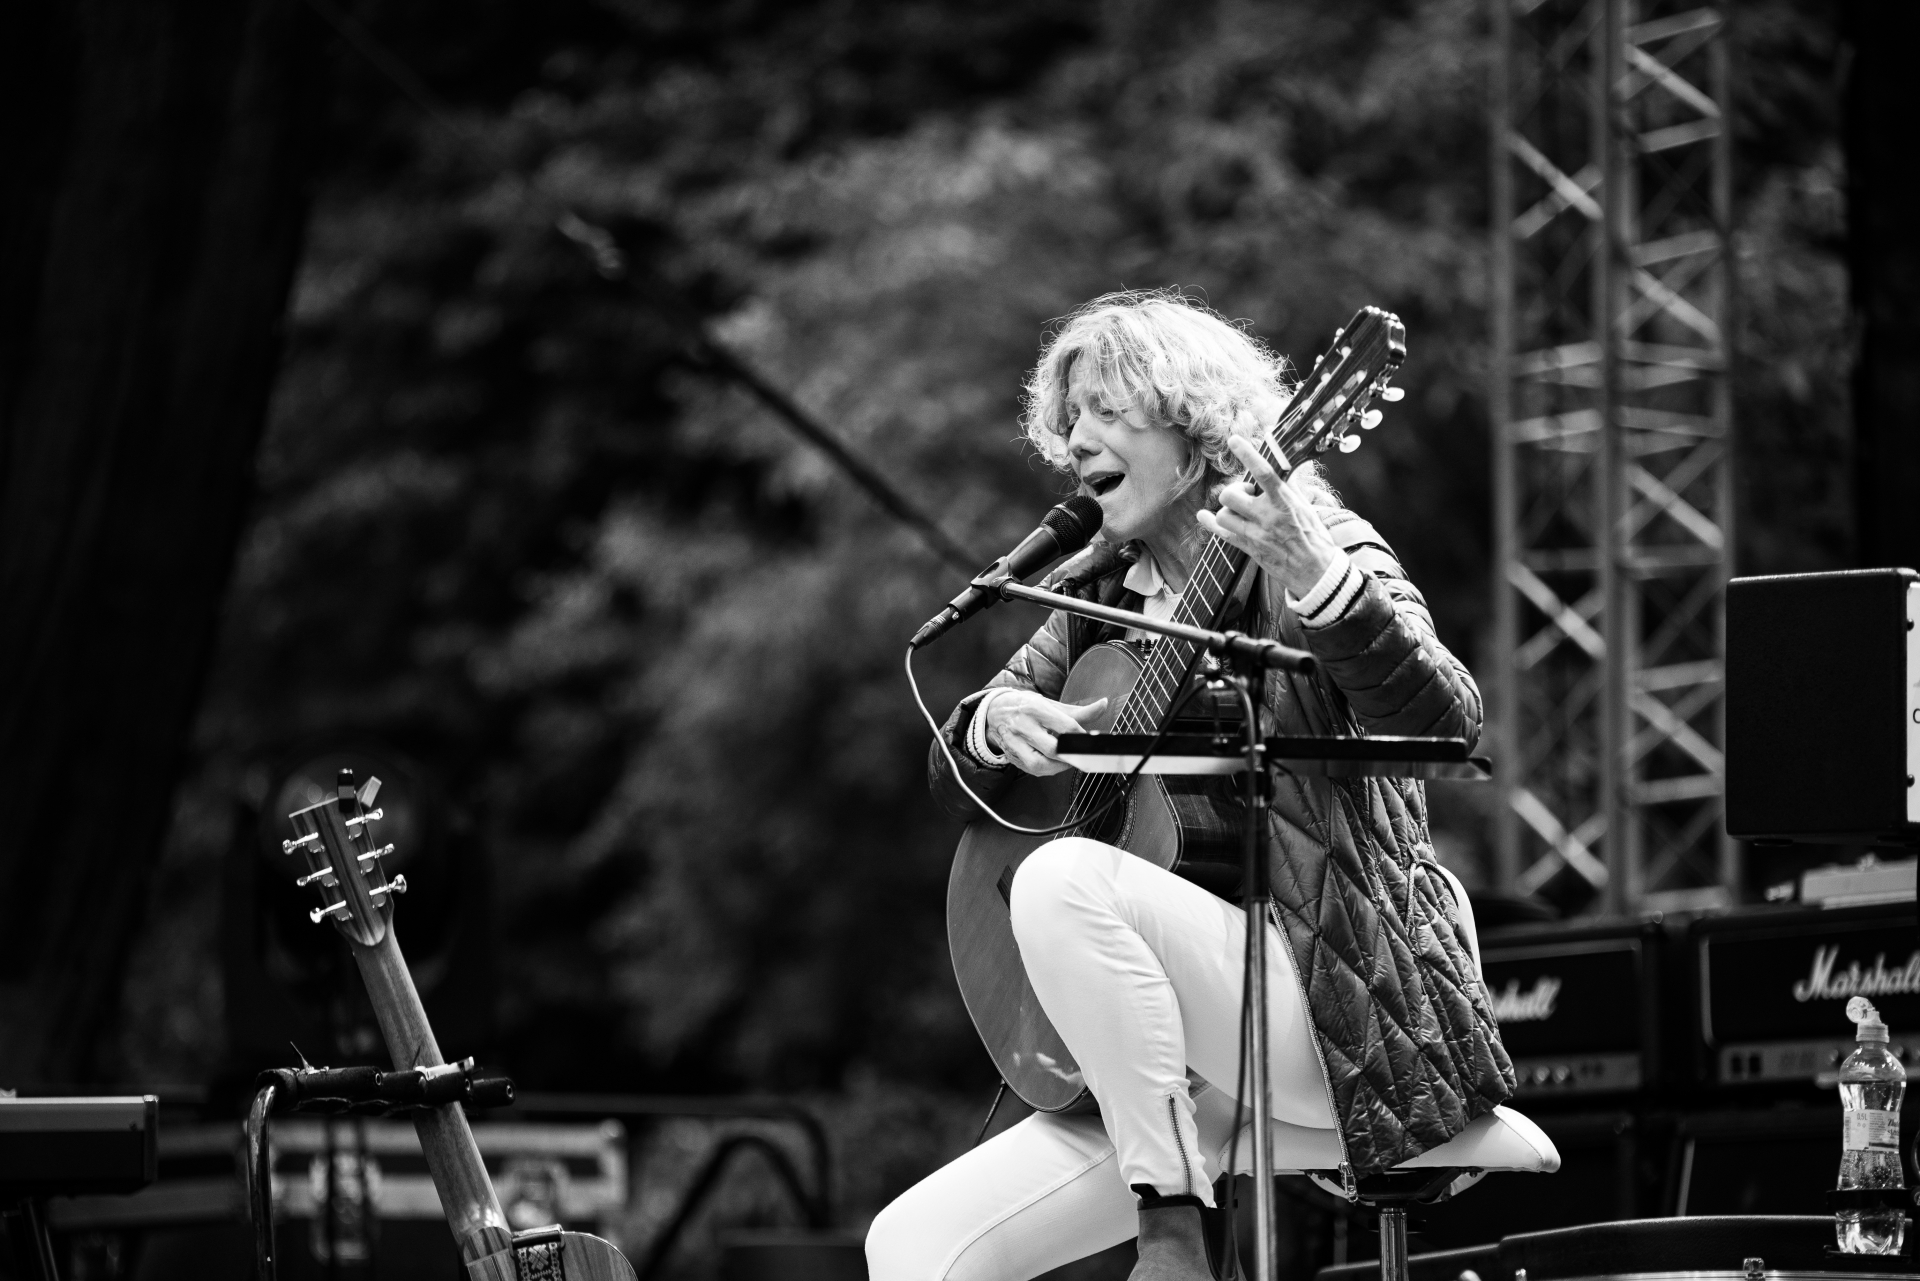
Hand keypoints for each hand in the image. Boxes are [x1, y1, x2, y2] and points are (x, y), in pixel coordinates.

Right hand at [982, 690, 1108, 776]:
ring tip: (1067, 761)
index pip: (1064, 726)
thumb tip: (1103, 705)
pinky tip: (1053, 764)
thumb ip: (1078, 711)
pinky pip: (1031, 769)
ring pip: (1038, 764)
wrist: (994, 711)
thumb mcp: (1050, 704)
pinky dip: (1046, 770)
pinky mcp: (1011, 756)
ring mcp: (1014, 742)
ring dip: (1058, 767)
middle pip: (1051, 748)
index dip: (1080, 736)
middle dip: (1070, 755)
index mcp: (1035, 708)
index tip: (1089, 740)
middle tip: (1081, 755)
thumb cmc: (1025, 706)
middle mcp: (1023, 725)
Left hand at [1195, 435, 1340, 598]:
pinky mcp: (1250, 549)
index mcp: (1285, 502)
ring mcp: (1257, 535)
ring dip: (1228, 510)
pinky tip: (1203, 515)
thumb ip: (1289, 485)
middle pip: (1231, 496)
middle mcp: (1268, 517)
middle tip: (1246, 495)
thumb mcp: (1305, 506)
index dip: (1248, 455)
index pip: (1264, 473)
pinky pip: (1221, 534)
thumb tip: (1284, 461)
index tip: (1234, 440)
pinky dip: (1209, 523)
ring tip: (1241, 511)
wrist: (1316, 571)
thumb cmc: (1314, 535)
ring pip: (1223, 515)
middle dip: (1234, 491)